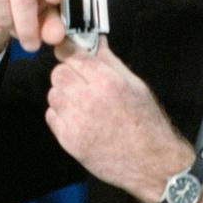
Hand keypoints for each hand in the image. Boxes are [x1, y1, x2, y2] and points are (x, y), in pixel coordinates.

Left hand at [45, 37, 196, 202]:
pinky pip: (52, 116)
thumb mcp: (134, 84)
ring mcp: (76, 122)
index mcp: (107, 82)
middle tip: (80, 82)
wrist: (151, 163)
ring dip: (64, 95)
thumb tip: (95, 40)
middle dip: (67, 74)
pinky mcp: (69, 141)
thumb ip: (109, 61)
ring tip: (82, 103)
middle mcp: (88, 100)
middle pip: (58, 74)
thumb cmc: (146, 121)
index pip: (71, 55)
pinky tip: (78, 118)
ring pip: (53, 94)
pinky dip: (61, 115)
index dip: (69, 53)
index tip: (71, 54)